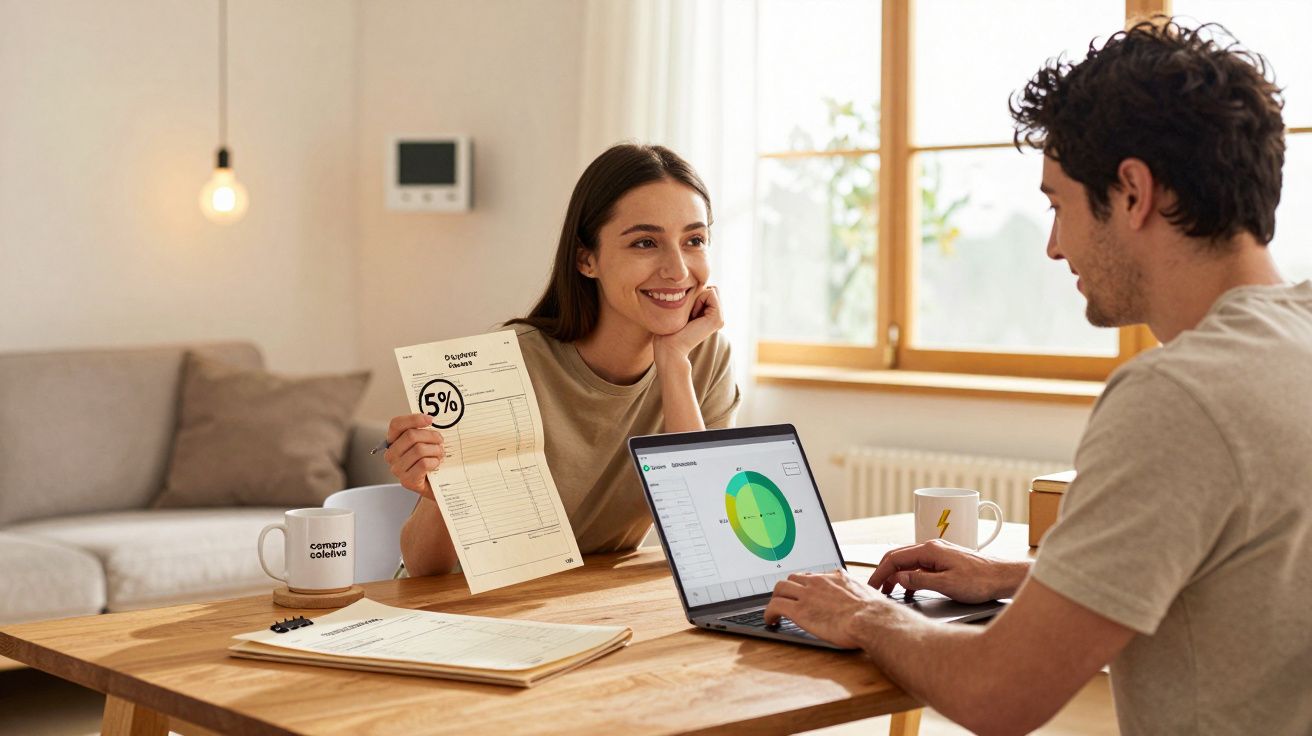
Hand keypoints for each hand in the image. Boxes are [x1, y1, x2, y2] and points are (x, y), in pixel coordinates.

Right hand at [383, 413, 444, 499]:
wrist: (434, 486)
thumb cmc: (429, 462)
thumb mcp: (425, 443)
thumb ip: (424, 431)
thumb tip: (432, 419)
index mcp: (393, 442)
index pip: (396, 424)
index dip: (413, 419)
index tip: (430, 419)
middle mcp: (391, 455)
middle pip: (411, 436)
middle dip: (431, 436)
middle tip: (440, 440)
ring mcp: (397, 469)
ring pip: (419, 449)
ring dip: (435, 450)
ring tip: (440, 454)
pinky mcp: (407, 481)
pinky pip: (423, 464)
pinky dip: (434, 462)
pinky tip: (436, 464)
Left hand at [652, 286, 723, 367]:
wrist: (669, 347)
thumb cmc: (668, 329)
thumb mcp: (681, 307)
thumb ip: (692, 295)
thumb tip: (700, 282)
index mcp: (709, 314)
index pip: (706, 287)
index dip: (692, 293)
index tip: (683, 311)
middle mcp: (717, 316)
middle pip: (710, 287)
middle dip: (696, 294)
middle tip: (687, 314)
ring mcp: (719, 318)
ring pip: (711, 289)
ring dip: (696, 297)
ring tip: (689, 316)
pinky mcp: (718, 319)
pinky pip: (711, 293)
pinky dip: (698, 299)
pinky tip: (692, 316)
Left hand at [764, 569, 885, 648]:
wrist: (870, 619)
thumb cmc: (874, 612)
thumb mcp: (867, 593)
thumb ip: (859, 591)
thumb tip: (864, 595)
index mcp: (835, 577)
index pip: (813, 576)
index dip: (805, 585)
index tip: (804, 592)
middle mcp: (818, 582)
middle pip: (793, 578)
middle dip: (788, 589)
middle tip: (786, 601)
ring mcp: (807, 594)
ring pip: (780, 588)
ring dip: (776, 598)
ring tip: (775, 610)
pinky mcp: (799, 610)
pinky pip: (775, 605)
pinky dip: (769, 613)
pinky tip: (770, 620)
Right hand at [867, 539, 1020, 603]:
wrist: (1003, 577)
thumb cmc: (981, 581)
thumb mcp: (947, 584)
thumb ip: (920, 580)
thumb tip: (898, 578)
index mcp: (930, 550)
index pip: (895, 558)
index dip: (880, 572)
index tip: (872, 585)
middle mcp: (932, 548)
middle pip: (899, 557)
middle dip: (884, 573)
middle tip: (875, 589)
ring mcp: (938, 554)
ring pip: (909, 562)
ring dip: (896, 576)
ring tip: (889, 592)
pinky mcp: (944, 561)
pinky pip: (920, 567)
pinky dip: (909, 577)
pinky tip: (909, 589)